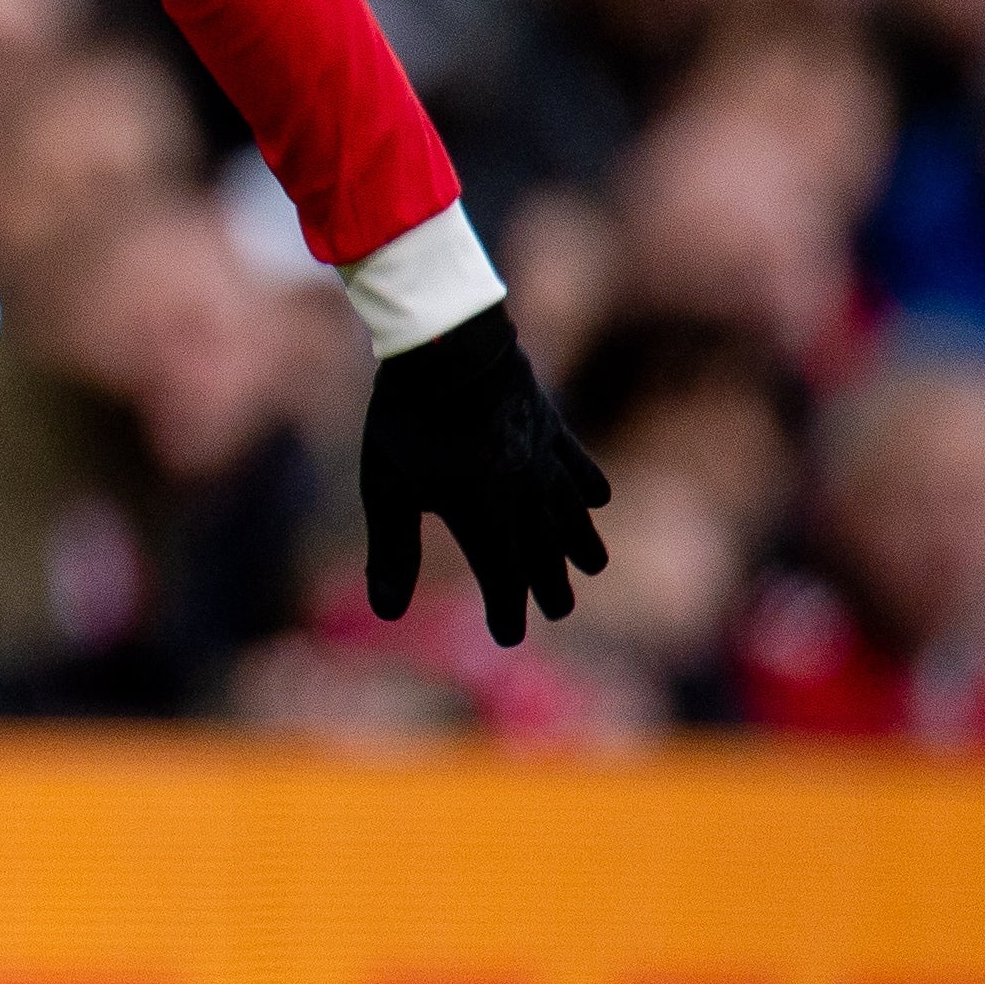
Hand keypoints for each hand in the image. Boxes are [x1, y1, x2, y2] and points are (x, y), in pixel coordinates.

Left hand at [360, 304, 611, 648]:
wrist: (449, 346)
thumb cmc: (406, 420)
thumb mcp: (387, 489)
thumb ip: (392, 552)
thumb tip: (388, 615)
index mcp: (486, 516)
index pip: (503, 578)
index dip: (506, 611)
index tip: (506, 637)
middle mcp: (525, 494)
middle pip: (542, 549)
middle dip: (549, 583)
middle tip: (559, 609)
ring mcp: (544, 458)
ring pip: (569, 511)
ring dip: (579, 541)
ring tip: (593, 564)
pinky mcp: (550, 425)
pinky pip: (578, 463)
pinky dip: (587, 484)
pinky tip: (597, 498)